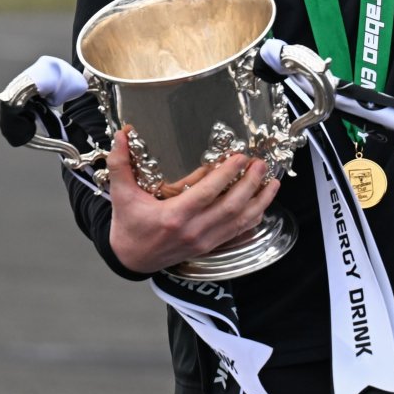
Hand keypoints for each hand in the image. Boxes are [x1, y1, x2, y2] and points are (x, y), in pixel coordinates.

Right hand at [106, 127, 280, 273]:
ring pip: (240, 223)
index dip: (226, 175)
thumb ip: (120, 164)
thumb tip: (121, 135)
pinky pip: (237, 235)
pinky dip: (253, 220)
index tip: (240, 157)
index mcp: (174, 217)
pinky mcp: (210, 248)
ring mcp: (204, 242)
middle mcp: (193, 231)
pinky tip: (263, 206)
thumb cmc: (129, 224)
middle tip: (261, 164)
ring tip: (273, 182)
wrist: (131, 259)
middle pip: (230, 208)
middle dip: (250, 185)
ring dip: (259, 202)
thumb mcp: (121, 194)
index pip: (207, 193)